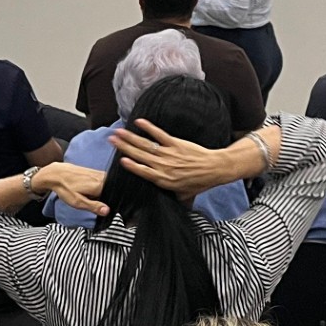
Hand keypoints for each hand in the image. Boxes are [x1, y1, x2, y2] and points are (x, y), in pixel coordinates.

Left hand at [32, 163, 108, 216]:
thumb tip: (107, 211)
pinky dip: (96, 187)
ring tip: (85, 193)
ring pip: (105, 186)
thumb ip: (94, 206)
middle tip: (89, 200)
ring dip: (98, 192)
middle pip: (109, 191)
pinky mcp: (94, 171)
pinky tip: (86, 189)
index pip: (112, 197)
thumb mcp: (78, 202)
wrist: (56, 173)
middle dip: (102, 198)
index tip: (98, 206)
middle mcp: (101, 177)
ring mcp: (98, 173)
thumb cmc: (65, 188)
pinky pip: (101, 181)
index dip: (106, 204)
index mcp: (99, 185)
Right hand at [110, 119, 239, 195]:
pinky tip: (139, 122)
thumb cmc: (198, 183)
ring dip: (131, 137)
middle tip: (111, 140)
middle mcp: (164, 166)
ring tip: (119, 132)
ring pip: (146, 145)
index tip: (120, 160)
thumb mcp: (182, 196)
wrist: (214, 169)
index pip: (143, 172)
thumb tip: (158, 203)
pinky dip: (149, 128)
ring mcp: (169, 154)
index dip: (131, 166)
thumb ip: (169, 197)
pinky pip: (160, 134)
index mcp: (163, 180)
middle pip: (140, 155)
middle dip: (124, 147)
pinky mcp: (176, 144)